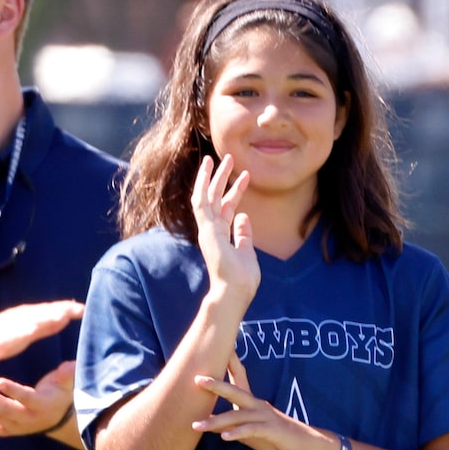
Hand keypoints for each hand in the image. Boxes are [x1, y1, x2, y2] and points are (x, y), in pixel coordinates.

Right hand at [0, 299, 82, 378]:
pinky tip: (31, 329)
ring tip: (62, 315)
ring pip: (28, 321)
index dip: (66, 309)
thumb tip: (63, 317)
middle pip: (41, 313)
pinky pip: (9, 336)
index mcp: (24, 318)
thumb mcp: (24, 333)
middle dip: (60, 310)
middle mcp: (15, 320)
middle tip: (79, 308)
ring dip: (45, 317)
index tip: (85, 309)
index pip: (48, 311)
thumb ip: (43, 326)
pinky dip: (21, 331)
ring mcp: (4, 329)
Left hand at [0, 358, 75, 437]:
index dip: (13, 391)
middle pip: (5, 410)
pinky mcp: (7, 430)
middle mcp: (28, 418)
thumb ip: (68, 374)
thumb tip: (71, 365)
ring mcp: (16, 426)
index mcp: (41, 405)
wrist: (57, 419)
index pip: (26, 399)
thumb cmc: (59, 395)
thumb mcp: (67, 383)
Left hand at [190, 358, 331, 449]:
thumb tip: (206, 421)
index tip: (214, 348)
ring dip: (216, 421)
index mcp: (252, 402)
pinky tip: (224, 437)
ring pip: (237, 416)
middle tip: (197, 379)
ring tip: (196, 425)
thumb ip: (229, 423)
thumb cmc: (274, 436)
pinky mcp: (271, 430)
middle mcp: (257, 405)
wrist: (305, 444)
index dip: (228, 363)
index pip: (239, 378)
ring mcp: (264, 417)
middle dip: (216, 385)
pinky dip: (237, 433)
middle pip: (235, 391)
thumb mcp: (248, 430)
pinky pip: (251, 430)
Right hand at [191, 153, 258, 307]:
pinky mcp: (206, 229)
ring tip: (218, 157)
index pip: (227, 208)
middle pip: (216, 198)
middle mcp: (212, 230)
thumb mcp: (247, 252)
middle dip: (222, 178)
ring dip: (211, 176)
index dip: (235, 191)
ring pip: (206, 196)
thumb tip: (244, 217)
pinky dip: (203, 185)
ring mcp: (207, 230)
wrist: (234, 292)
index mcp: (222, 236)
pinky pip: (201, 202)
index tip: (245, 176)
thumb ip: (243, 234)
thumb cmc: (242, 279)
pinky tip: (207, 170)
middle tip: (229, 158)